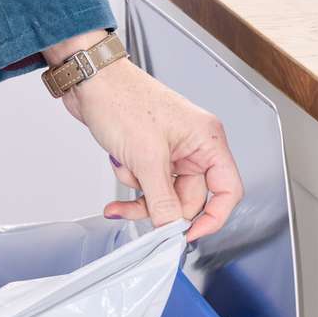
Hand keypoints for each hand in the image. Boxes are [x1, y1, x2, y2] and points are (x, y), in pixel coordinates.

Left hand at [46, 31, 242, 239]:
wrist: (90, 82)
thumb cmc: (122, 99)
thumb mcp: (146, 158)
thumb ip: (163, 200)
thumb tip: (172, 229)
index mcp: (207, 140)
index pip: (228, 190)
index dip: (212, 217)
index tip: (188, 234)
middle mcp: (194, 146)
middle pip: (191, 198)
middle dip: (162, 206)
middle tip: (141, 208)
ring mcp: (171, 150)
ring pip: (165, 195)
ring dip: (141, 195)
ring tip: (124, 180)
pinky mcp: (150, 153)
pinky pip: (147, 184)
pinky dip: (131, 183)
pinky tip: (118, 167)